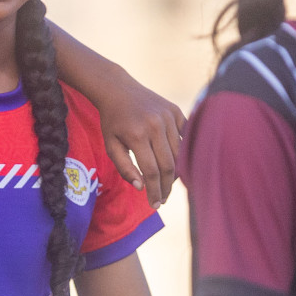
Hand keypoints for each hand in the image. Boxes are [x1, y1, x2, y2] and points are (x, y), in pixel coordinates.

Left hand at [99, 84, 184, 207]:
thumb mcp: (110, 145)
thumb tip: (141, 187)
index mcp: (137, 135)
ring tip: (167, 185)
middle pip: (169, 166)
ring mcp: (169, 117)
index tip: (154, 205)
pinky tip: (175, 166)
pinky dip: (182, 154)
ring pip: (179, 154)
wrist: (118, 90)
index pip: (152, 171)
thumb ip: (124, 167)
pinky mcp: (176, 112)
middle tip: (162, 200)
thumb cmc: (112, 121)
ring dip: (175, 173)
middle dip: (166, 187)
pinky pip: (184, 138)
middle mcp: (156, 126)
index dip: (155, 191)